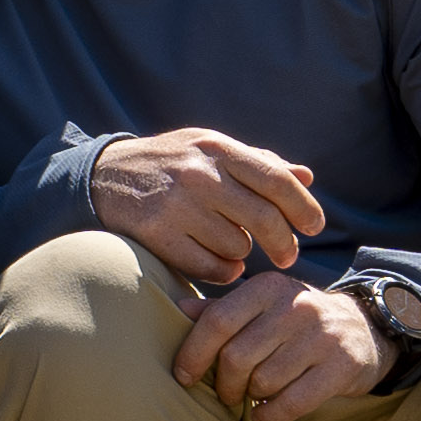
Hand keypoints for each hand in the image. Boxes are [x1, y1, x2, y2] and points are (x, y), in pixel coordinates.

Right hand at [91, 126, 327, 289]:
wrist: (105, 176)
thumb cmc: (171, 162)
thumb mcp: (211, 149)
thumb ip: (258, 164)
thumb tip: (306, 177)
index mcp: (218, 148)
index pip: (276, 180)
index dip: (303, 207)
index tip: (314, 226)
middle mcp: (200, 175)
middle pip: (263, 219)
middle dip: (284, 243)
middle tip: (288, 255)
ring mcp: (177, 206)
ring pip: (237, 246)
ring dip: (243, 253)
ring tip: (232, 245)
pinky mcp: (158, 235)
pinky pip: (211, 267)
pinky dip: (223, 271)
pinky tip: (218, 262)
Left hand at [180, 272, 390, 420]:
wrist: (362, 328)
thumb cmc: (294, 321)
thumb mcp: (261, 306)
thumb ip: (221, 309)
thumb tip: (178, 308)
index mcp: (267, 288)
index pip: (217, 322)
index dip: (193, 354)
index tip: (183, 377)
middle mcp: (295, 307)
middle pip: (237, 357)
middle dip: (224, 384)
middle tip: (227, 393)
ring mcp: (321, 336)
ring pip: (264, 382)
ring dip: (252, 397)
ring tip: (255, 394)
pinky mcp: (341, 366)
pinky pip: (292, 403)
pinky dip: (270, 416)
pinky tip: (264, 414)